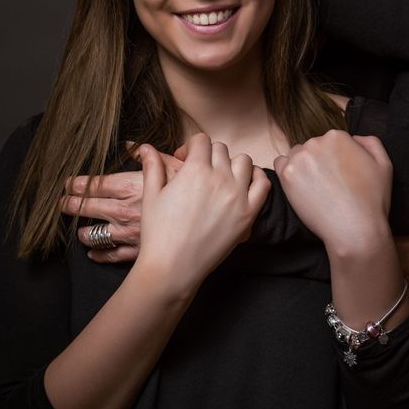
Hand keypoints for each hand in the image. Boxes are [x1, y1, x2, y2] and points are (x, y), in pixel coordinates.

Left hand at [61, 148, 182, 263]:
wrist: (205, 222)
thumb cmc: (191, 191)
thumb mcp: (175, 165)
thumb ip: (149, 156)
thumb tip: (132, 145)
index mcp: (130, 187)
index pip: (97, 184)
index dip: (79, 183)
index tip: (68, 183)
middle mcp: (124, 210)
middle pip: (90, 207)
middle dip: (72, 205)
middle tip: (62, 204)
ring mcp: (128, 232)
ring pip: (96, 234)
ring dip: (84, 232)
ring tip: (77, 230)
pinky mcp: (136, 251)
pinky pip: (111, 254)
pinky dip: (99, 254)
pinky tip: (93, 253)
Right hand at [136, 134, 270, 295]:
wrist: (172, 268)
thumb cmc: (158, 233)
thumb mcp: (151, 196)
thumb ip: (152, 167)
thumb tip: (145, 147)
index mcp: (195, 170)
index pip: (201, 140)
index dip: (191, 147)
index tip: (184, 160)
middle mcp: (219, 178)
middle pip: (220, 150)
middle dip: (208, 156)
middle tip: (200, 172)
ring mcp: (237, 195)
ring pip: (243, 161)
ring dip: (232, 164)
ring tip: (221, 178)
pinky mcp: (249, 214)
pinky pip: (263, 184)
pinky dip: (257, 178)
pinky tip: (244, 183)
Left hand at [274, 131, 392, 255]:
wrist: (355, 229)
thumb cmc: (372, 200)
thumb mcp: (384, 164)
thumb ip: (370, 143)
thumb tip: (355, 138)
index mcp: (338, 136)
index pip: (330, 141)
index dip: (335, 159)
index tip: (339, 176)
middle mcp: (317, 141)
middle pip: (313, 146)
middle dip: (319, 161)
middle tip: (328, 184)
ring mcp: (300, 157)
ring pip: (297, 155)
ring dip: (303, 167)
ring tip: (315, 189)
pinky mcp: (287, 175)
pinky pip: (281, 165)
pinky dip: (288, 173)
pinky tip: (300, 187)